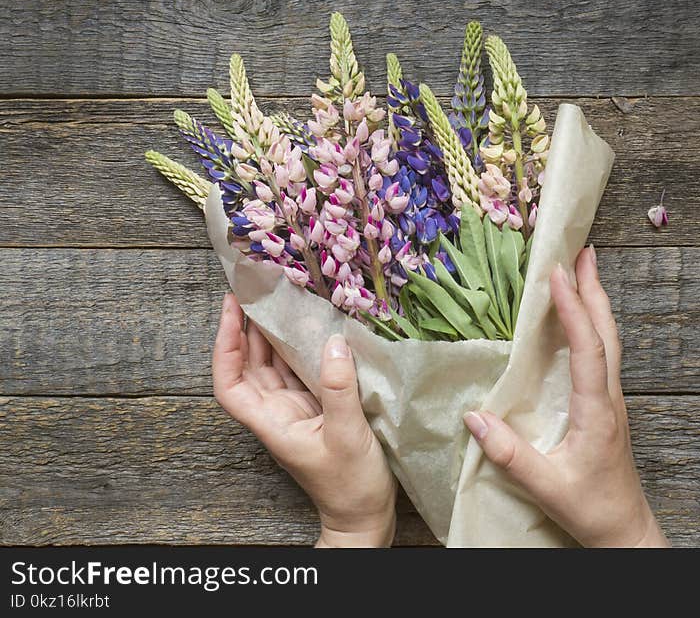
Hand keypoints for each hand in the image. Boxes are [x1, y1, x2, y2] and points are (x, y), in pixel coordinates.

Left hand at [212, 294, 395, 546]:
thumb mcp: (346, 435)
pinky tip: (310, 330)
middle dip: (246, 329)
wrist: (364, 517)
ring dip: (271, 337)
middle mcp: (276, 414)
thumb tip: (334, 342)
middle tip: (254, 291)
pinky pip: (298, 373)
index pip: (229, 383)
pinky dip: (298, 350)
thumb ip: (338, 389)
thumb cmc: (350, 486)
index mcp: (271, 423)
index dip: (224, 346)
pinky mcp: (316, 410)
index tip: (231, 310)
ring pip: (272, 368)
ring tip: (277, 301)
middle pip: (247, 367)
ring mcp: (294, 412)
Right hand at [463, 245, 666, 546]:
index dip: (573, 309)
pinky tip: (581, 321)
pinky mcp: (606, 406)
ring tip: (583, 271)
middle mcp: (609, 397)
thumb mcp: (546, 486)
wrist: (625, 528)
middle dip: (594, 289)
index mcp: (597, 410)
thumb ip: (510, 455)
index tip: (556, 274)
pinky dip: (593, 326)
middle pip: (607, 333)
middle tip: (580, 252)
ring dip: (597, 303)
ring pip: (609, 341)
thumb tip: (474, 418)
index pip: (587, 348)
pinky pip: (603, 354)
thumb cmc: (590, 508)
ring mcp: (611, 400)